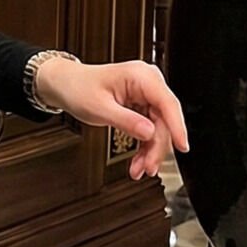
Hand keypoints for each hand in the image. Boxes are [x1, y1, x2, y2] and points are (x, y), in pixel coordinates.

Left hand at [31, 56, 188, 181]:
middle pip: (164, 120)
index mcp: (141, 76)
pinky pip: (149, 128)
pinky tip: (138, 161)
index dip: (177, 126)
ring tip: (139, 169)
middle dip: (157, 147)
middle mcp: (147, 83)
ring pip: (158, 128)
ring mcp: (145, 95)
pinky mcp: (141, 105)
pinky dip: (144, 146)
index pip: (167, 103)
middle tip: (148, 167)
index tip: (182, 146)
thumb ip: (126, 120)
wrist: (65, 84)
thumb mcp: (99, 108)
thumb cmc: (78, 88)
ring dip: (150, 151)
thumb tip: (149, 132)